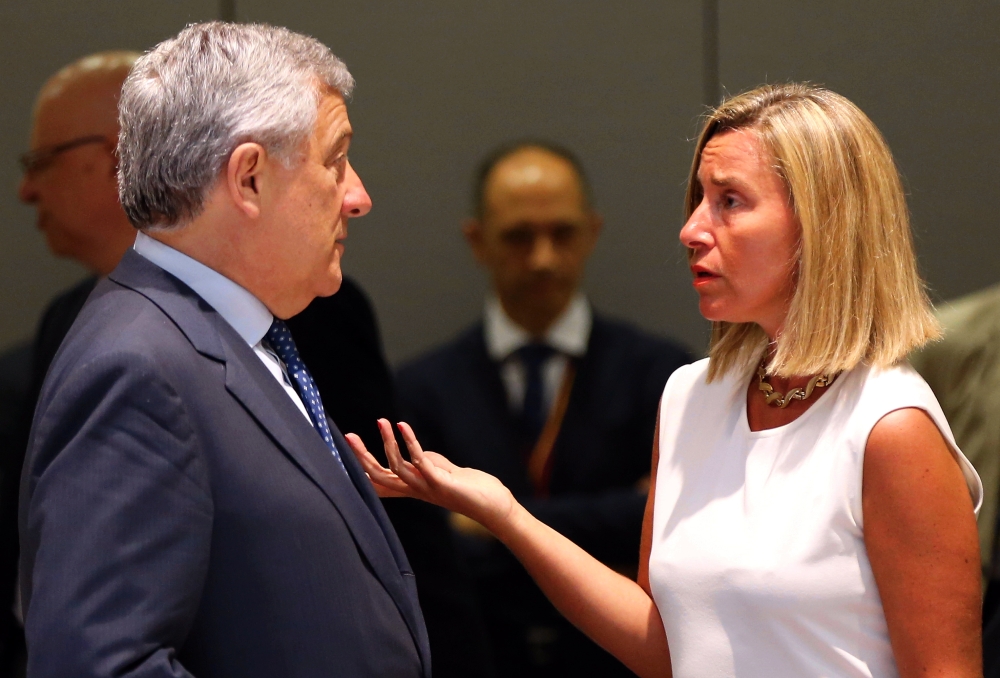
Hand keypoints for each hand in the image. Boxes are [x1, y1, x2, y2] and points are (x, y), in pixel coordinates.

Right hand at [345, 419, 517, 535]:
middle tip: (347, 436)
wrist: (493, 504)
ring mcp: (426, 487)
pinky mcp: (440, 482)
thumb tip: (414, 450)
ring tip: (381, 421)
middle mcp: (414, 490)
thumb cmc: (469, 487)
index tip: (342, 451)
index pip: (378, 482)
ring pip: (395, 468)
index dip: (359, 468)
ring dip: (386, 442)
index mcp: (412, 488)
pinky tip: (402, 426)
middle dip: (361, 457)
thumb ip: (426, 460)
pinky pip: (419, 461)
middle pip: (378, 477)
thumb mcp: (441, 470)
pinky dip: (409, 442)